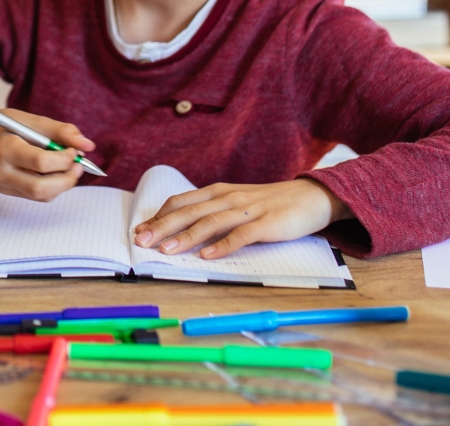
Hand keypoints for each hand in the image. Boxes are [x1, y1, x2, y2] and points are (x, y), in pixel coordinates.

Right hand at [0, 108, 95, 202]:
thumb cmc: (6, 125)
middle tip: (78, 165)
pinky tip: (54, 172)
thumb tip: (88, 145)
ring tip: (69, 167)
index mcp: (5, 148)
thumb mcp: (31, 120)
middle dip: (67, 179)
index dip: (64, 159)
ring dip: (63, 184)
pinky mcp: (7, 192)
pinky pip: (36, 196)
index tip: (74, 150)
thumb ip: (60, 131)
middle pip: (40, 188)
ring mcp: (2, 185)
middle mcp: (1, 171)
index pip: (40, 162)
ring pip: (41, 195)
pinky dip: (52, 186)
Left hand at [132, 178, 350, 258]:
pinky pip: (241, 235)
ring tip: (166, 250)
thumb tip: (181, 227)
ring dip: (186, 237)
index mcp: (217, 192)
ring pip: (210, 222)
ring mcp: (247, 210)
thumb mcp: (235, 202)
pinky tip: (208, 256)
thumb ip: (211, 211)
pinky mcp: (266, 223)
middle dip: (162, 227)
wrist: (310, 196)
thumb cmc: (269, 203)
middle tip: (140, 241)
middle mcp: (228, 198)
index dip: (158, 216)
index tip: (139, 230)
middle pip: (188, 212)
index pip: (180, 202)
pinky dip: (223, 245)